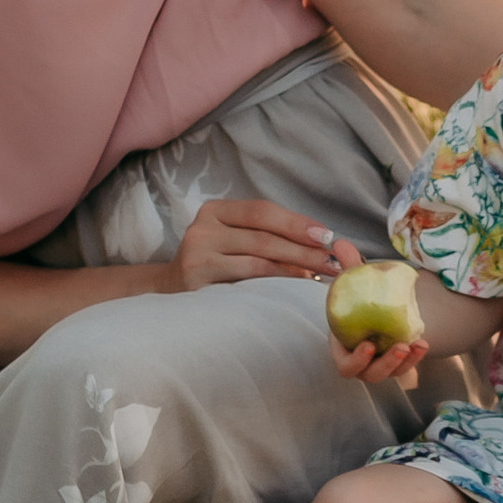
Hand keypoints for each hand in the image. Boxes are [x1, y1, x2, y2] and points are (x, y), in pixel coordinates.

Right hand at [171, 196, 345, 291]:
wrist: (169, 291)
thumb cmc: (214, 264)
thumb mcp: (233, 240)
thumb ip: (266, 236)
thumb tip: (319, 246)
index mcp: (215, 210)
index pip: (262, 211)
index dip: (296, 222)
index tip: (327, 236)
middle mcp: (203, 227)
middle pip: (263, 234)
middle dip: (304, 248)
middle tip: (333, 260)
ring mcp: (197, 254)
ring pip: (258, 258)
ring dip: (295, 267)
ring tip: (321, 275)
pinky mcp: (198, 280)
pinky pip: (247, 280)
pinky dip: (275, 282)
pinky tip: (293, 287)